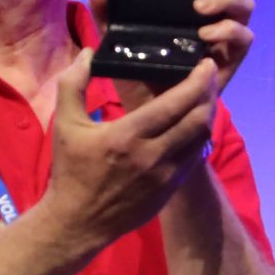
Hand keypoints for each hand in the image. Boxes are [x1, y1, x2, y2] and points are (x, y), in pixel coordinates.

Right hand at [43, 44, 219, 250]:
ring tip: (205, 97)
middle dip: (209, 93)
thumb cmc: (70, 170)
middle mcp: (152, 155)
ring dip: (207, 114)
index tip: (206, 64)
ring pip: (202, 139)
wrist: (78, 221)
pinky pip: (195, 158)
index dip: (197, 81)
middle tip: (209, 76)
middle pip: (198, 119)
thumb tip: (90, 52)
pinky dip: (199, 138)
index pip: (175, 103)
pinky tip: (194, 125)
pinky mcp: (170, 189)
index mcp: (127, 135)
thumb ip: (73, 83)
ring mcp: (165, 175)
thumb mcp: (64, 124)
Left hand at [85, 0, 255, 88]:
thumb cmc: (136, 69)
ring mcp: (224, 34)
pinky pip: (245, 37)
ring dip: (227, 2)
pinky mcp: (231, 59)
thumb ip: (107, 8)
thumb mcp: (116, 36)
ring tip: (200, 10)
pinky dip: (230, 31)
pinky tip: (207, 35)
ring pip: (246, 4)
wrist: (149, 114)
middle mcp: (211, 11)